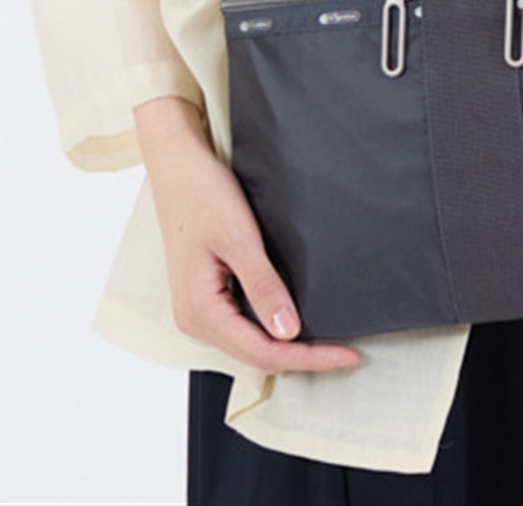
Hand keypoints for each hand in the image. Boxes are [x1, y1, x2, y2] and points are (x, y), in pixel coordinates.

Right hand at [134, 97, 360, 374]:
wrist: (178, 165)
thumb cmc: (201, 194)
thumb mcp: (238, 238)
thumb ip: (263, 286)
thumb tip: (288, 331)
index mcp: (199, 310)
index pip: (261, 351)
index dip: (307, 357)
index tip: (345, 355)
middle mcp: (195, 318)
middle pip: (256, 354)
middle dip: (301, 357)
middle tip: (345, 353)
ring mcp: (200, 308)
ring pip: (250, 343)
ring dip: (288, 346)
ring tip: (328, 342)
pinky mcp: (208, 295)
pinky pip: (243, 325)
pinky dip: (272, 328)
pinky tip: (296, 320)